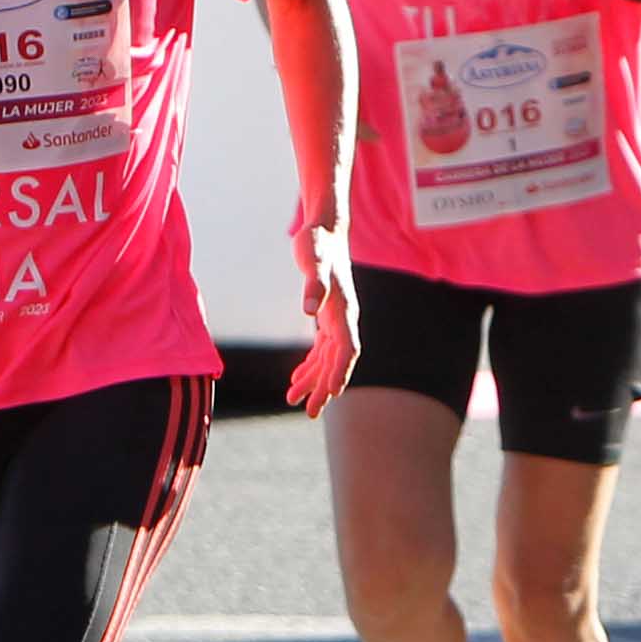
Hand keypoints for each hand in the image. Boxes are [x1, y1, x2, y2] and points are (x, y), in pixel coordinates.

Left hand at [287, 224, 358, 411]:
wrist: (325, 229)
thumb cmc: (318, 243)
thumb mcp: (312, 261)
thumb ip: (313, 285)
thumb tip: (310, 310)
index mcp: (344, 311)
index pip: (347, 350)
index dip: (340, 372)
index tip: (331, 394)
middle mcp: (343, 319)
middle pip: (337, 362)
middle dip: (324, 388)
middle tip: (308, 412)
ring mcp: (336, 319)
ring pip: (328, 359)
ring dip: (313, 380)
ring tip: (293, 400)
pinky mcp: (326, 315)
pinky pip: (321, 348)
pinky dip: (310, 364)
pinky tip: (296, 378)